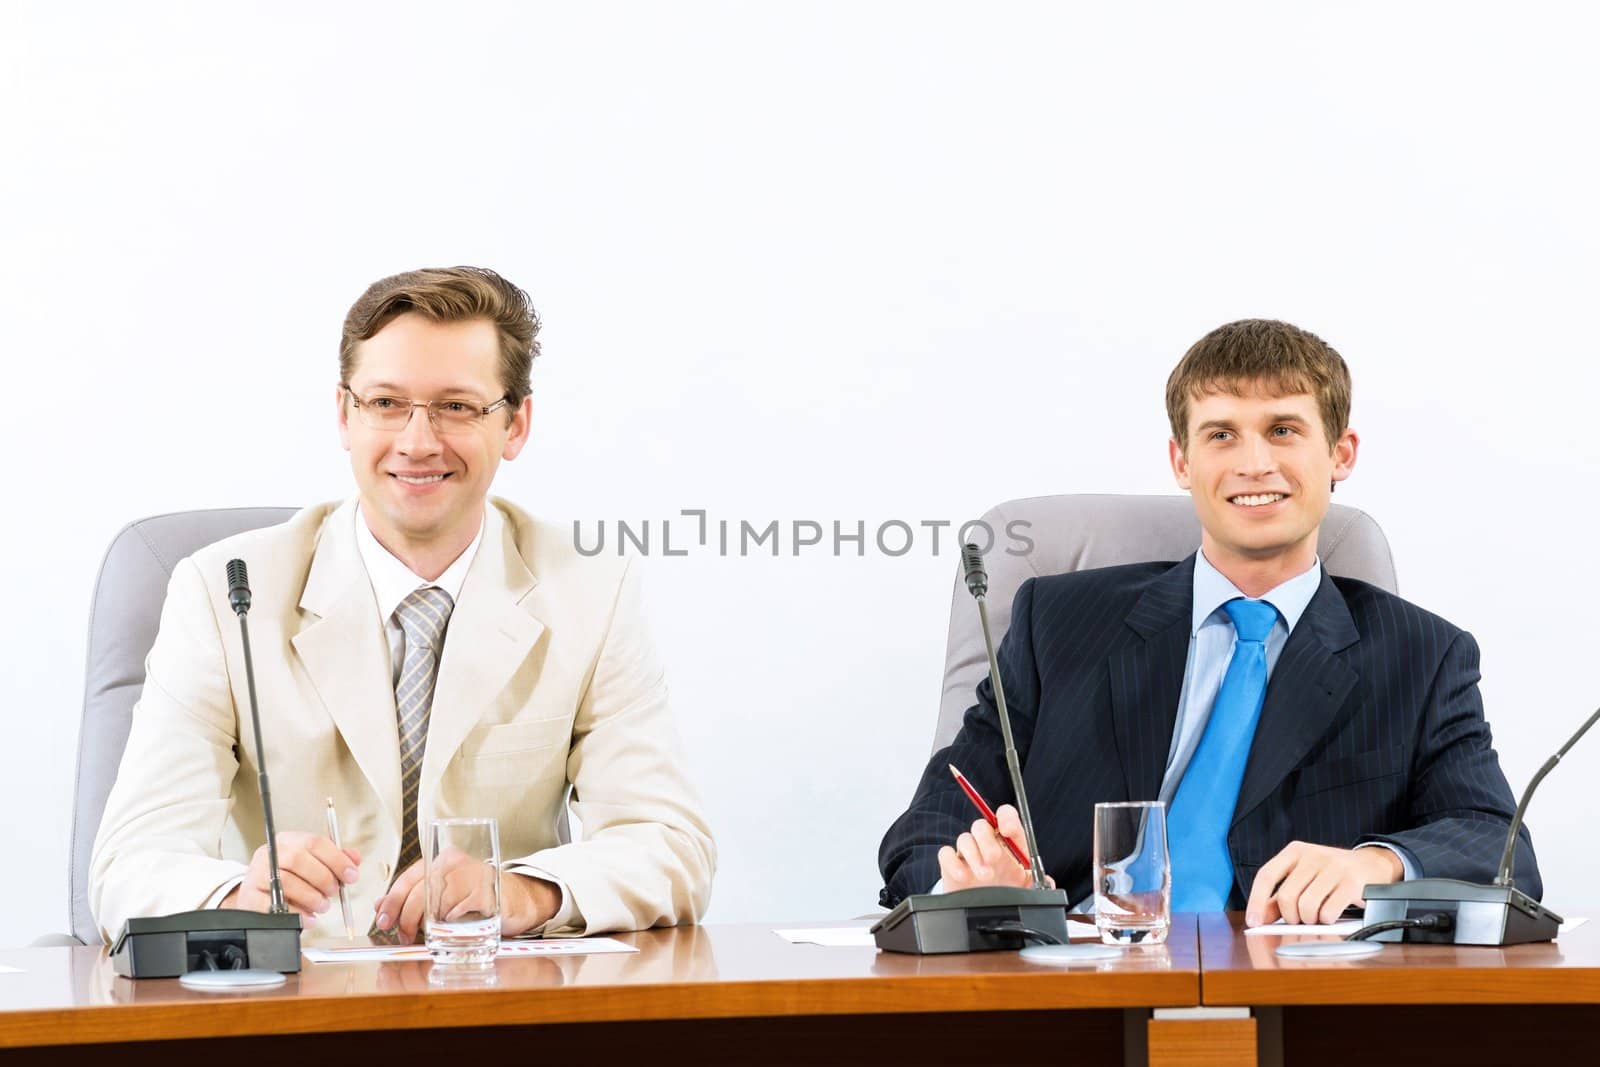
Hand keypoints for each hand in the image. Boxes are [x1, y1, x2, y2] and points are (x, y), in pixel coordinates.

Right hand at [221, 832, 359, 917]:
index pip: (314, 842)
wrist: (258, 895)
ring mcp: (257, 874)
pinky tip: (309, 918)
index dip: (337, 859)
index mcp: (288, 840)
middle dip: (323, 878)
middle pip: (299, 860)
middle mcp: (270, 854)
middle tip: (334, 892)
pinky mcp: (250, 897)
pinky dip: (296, 914)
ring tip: (322, 906)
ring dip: (311, 897)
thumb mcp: (312, 863)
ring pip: (287, 882)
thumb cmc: (290, 878)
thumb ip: (334, 859)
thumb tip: (354, 858)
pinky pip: (274, 905)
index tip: (352, 876)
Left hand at [373, 854, 561, 943]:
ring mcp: (474, 875)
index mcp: (443, 859)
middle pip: (421, 892)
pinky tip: (452, 925)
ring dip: (428, 924)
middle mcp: (457, 863)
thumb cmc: (476, 895)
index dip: (392, 902)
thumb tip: (380, 905)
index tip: (382, 922)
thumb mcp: (443, 892)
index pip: (408, 878)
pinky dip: (452, 921)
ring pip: (438, 903)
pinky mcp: (488, 892)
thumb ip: (413, 896)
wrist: (517, 897)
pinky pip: (460, 910)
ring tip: (428, 933)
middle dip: (406, 918)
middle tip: (404, 935)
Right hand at [936, 804, 1053, 891]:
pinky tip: (964, 877)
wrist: (987, 911)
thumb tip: (1048, 882)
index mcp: (1007, 842)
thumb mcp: (1027, 886)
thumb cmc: (1007, 890)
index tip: (1008, 830)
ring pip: (964, 839)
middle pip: (981, 825)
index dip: (1006, 818)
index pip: (1005, 816)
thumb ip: (1039, 882)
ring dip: (974, 856)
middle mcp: (986, 843)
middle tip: (995, 859)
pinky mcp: (951, 865)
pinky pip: (946, 854)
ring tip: (985, 876)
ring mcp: (967, 853)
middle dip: (987, 841)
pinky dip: (953, 864)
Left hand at [1245, 841, 1402, 926]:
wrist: (1373, 864)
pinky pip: (1328, 912)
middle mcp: (1312, 855)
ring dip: (1310, 920)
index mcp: (1295, 851)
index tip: (1253, 922)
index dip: (1257, 901)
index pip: (1266, 875)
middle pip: (1286, 896)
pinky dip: (1327, 920)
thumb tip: (1260, 918)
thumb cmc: (1332, 873)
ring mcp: (1333, 867)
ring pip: (1306, 906)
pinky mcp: (1352, 882)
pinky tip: (1331, 915)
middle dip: (1291, 916)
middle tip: (1300, 919)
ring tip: (1317, 916)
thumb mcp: (1303, 876)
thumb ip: (1279, 896)